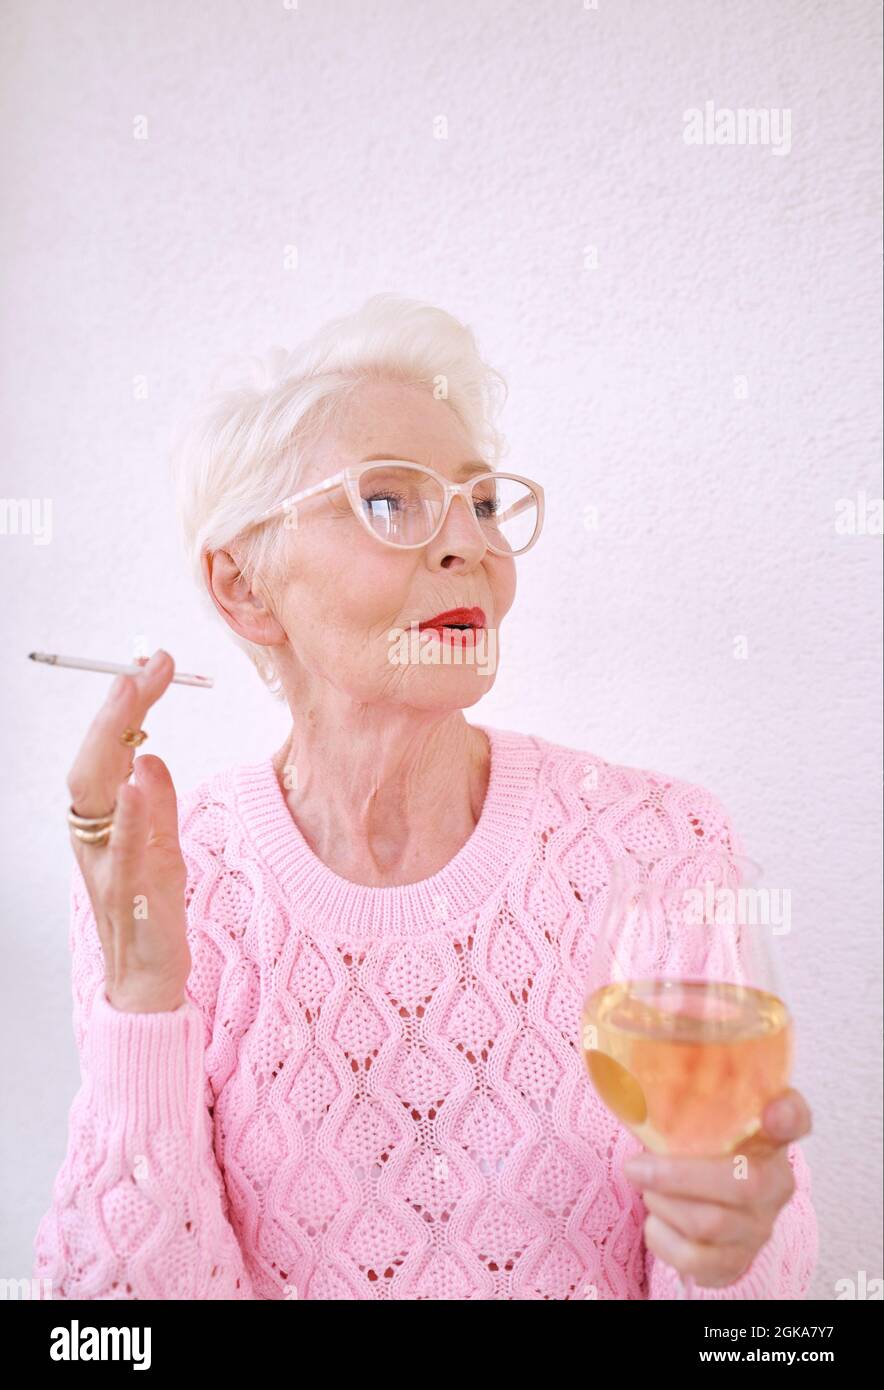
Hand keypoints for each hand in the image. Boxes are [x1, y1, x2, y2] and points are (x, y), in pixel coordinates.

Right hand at [66, 649, 190, 1013]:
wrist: (149, 985)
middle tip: (147, 665)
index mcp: (99, 824)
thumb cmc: (152, 912)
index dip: (123, 707)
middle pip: (92, 764)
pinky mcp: (135, 897)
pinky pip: (127, 850)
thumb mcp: (161, 848)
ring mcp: (109, 868)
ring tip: (132, 697)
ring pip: (96, 797)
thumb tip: (150, 758)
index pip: (104, 754)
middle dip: (117, 710)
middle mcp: (94, 840)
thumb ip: (157, 805)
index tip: (151, 663)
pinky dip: (131, 812)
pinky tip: (139, 779)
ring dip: (113, 742)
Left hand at [623, 1088, 812, 1288]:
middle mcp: (775, 1184)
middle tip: (634, 1166)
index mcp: (770, 1140)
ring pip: (710, 1223)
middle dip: (676, 1176)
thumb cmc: (703, 1159)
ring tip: (647, 1189)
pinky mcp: (736, 1262)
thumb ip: (686, 1101)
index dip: (788, 1115)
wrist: (714, 1222)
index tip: (774, 1113)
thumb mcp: (703, 1127)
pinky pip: (694, 1258)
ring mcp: (759, 1228)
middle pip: (742, 1184)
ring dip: (664, 1204)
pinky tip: (656, 1222)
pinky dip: (662, 1238)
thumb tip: (624, 1074)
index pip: (796, 1119)